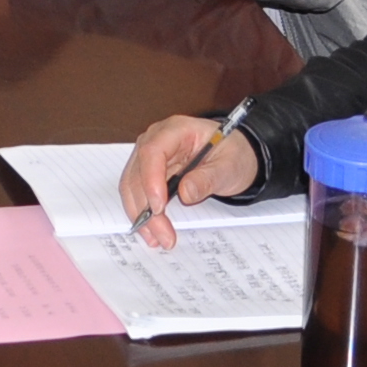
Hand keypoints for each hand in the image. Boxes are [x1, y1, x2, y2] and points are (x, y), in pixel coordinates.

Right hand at [119, 113, 257, 246]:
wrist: (234, 154)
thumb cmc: (233, 154)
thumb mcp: (229, 166)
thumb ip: (208, 178)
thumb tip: (185, 193)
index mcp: (176, 129)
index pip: (152, 151)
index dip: (151, 180)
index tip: (159, 207)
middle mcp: (156, 139)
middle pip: (138, 172)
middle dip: (146, 207)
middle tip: (163, 234)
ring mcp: (149, 155)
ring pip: (131, 184)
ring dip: (139, 213)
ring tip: (156, 237)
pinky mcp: (148, 170)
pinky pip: (136, 191)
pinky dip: (141, 211)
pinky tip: (150, 230)